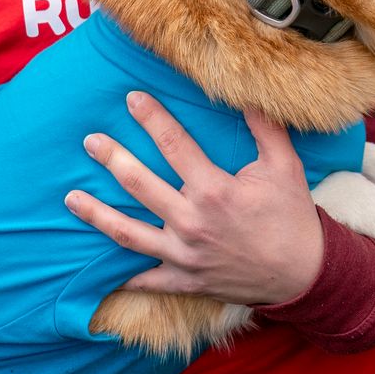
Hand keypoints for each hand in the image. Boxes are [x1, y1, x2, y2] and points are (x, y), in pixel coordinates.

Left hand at [67, 94, 325, 304]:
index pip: (174, 145)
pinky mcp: (184, 280)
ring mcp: (184, 255)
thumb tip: (248, 93)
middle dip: (112, 158)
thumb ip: (265, 128)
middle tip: (90, 141)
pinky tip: (96, 268)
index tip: (131, 99)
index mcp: (214, 190)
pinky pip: (145, 280)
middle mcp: (192, 222)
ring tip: (71, 198)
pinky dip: (122, 276)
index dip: (151, 118)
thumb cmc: (292, 217)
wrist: (303, 274)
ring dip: (97, 214)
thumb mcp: (286, 166)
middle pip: (139, 184)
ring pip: (128, 233)